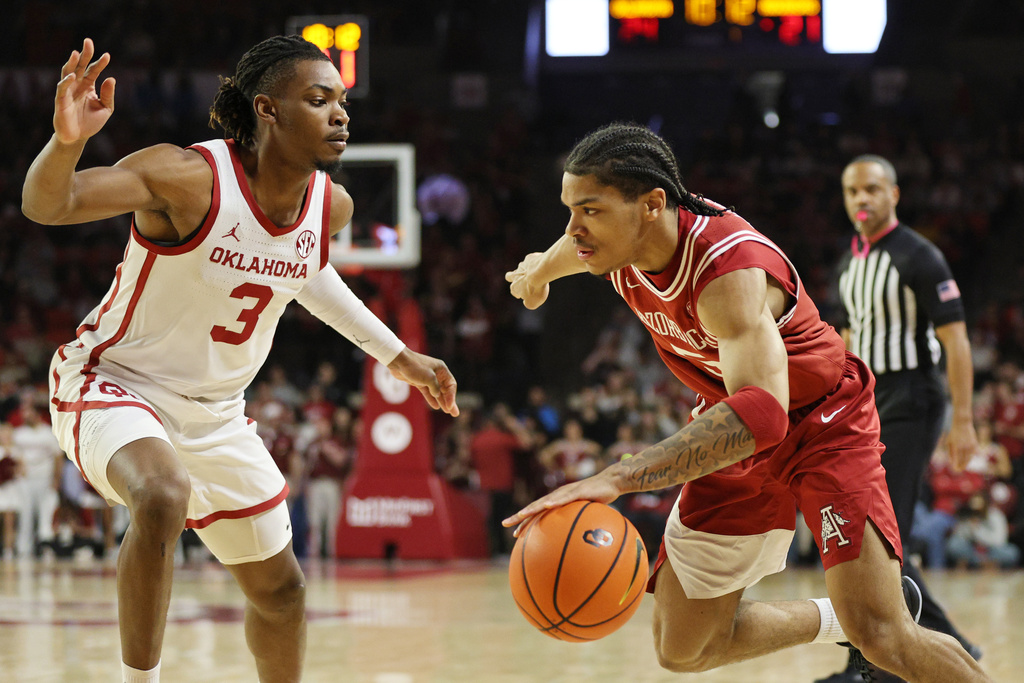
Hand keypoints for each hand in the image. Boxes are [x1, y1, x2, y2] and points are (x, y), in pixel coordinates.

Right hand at [54, 38, 114, 143]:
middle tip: (88, 42)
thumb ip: (108, 95)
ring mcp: (68, 91)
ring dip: (72, 63)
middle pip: (80, 66)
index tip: (107, 55)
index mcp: (88, 86)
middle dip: (84, 54)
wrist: (77, 137)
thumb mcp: (106, 108)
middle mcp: (77, 85)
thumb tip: (111, 78)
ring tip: (76, 53)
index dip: (100, 63)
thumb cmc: (91, 122)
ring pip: (68, 72)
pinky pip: (62, 88)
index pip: (94, 70)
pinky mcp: (60, 100)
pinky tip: (73, 75)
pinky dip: (66, 81)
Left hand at [386, 348, 458, 415]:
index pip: (451, 385)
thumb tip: (437, 395)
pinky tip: (436, 406)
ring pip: (437, 392)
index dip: (452, 396)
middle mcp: (436, 373)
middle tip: (455, 413)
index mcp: (441, 369)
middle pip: (445, 390)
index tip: (450, 406)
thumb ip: (435, 388)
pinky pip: (427, 392)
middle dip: (450, 401)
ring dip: (441, 402)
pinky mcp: (419, 382)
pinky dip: (431, 399)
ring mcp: (427, 378)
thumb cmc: (415, 367)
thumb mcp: (429, 378)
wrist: (398, 361)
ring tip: (447, 412)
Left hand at [502, 471, 622, 536]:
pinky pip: (564, 497)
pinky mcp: (578, 490)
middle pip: (535, 507)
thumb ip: (578, 525)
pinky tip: (547, 505)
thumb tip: (575, 546)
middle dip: (520, 516)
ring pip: (545, 501)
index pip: (537, 514)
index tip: (514, 534)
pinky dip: (555, 501)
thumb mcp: (586, 515)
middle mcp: (558, 496)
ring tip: (521, 515)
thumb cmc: (598, 498)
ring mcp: (566, 492)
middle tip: (505, 524)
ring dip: (532, 508)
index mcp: (557, 502)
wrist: (611, 482)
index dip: (525, 523)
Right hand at [505, 253, 549, 309]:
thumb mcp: (533, 302)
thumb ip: (529, 304)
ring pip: (522, 267)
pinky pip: (532, 260)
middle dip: (513, 278)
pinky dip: (536, 263)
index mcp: (515, 286)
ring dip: (527, 270)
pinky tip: (544, 265)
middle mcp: (516, 275)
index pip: (513, 291)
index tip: (523, 294)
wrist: (542, 272)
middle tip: (521, 280)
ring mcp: (523, 265)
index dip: (518, 293)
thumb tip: (527, 302)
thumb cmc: (536, 288)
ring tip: (538, 272)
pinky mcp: (530, 257)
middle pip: (509, 276)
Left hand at [947, 418, 978, 471]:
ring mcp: (970, 446)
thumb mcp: (949, 442)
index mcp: (956, 447)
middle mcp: (964, 447)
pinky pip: (973, 454)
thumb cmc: (953, 433)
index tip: (955, 470)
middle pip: (964, 461)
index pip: (957, 460)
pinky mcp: (975, 444)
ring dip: (966, 463)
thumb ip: (950, 452)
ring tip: (962, 466)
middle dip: (961, 466)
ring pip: (969, 458)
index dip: (956, 466)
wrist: (962, 424)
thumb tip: (952, 462)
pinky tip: (967, 460)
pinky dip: (970, 457)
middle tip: (958, 470)